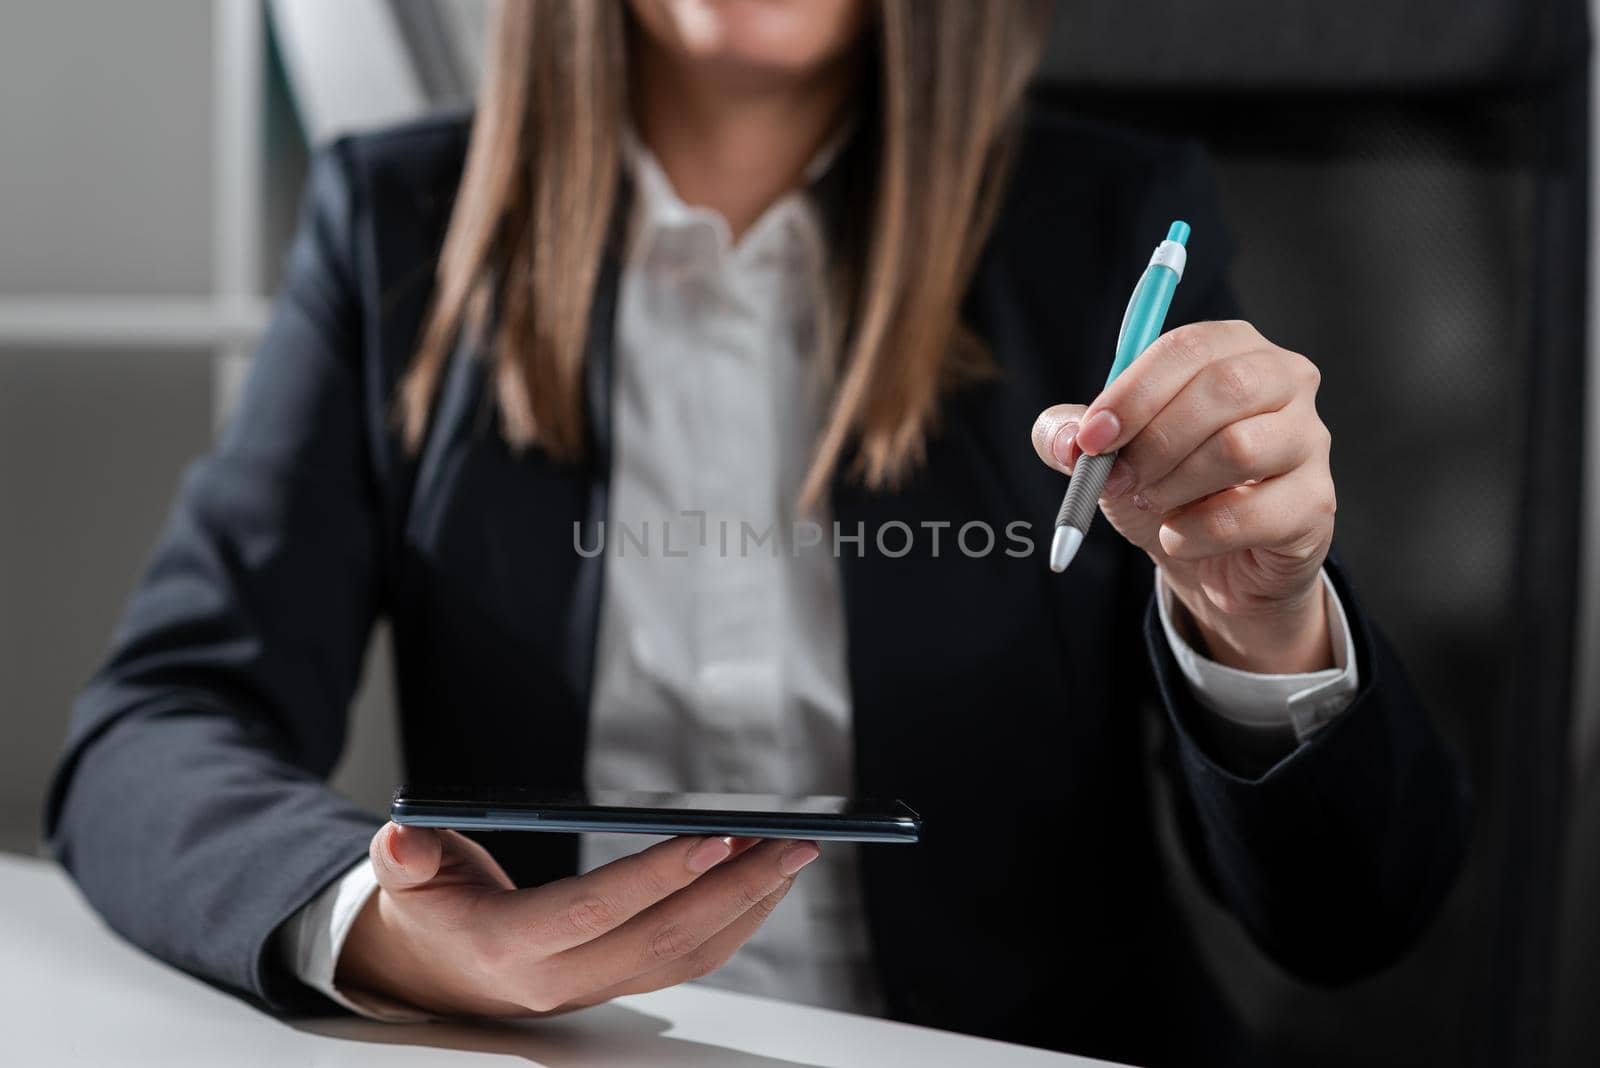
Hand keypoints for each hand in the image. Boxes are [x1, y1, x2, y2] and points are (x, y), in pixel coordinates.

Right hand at [336, 822, 816, 1015]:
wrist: (429, 971)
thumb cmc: (426, 908)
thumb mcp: (402, 880)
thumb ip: (402, 859)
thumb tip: (400, 839)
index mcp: (508, 946)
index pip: (596, 909)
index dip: (656, 875)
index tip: (714, 835)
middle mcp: (561, 977)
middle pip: (664, 937)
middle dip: (735, 888)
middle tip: (791, 839)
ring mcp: (596, 985)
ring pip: (689, 954)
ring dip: (750, 905)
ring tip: (795, 853)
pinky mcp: (619, 980)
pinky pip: (690, 958)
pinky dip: (736, 922)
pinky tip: (765, 881)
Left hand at [1031, 320, 1335, 673]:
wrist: (1209, 560)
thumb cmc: (1164, 485)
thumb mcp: (1109, 453)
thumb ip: (1072, 434)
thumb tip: (1068, 440)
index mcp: (1232, 347)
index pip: (1188, 347)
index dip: (1133, 393)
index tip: (1091, 438)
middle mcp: (1285, 380)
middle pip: (1224, 388)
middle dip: (1154, 441)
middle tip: (1119, 479)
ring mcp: (1309, 439)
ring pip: (1240, 448)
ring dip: (1175, 485)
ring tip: (1154, 503)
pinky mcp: (1317, 501)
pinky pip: (1253, 513)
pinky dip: (1197, 532)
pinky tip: (1179, 538)